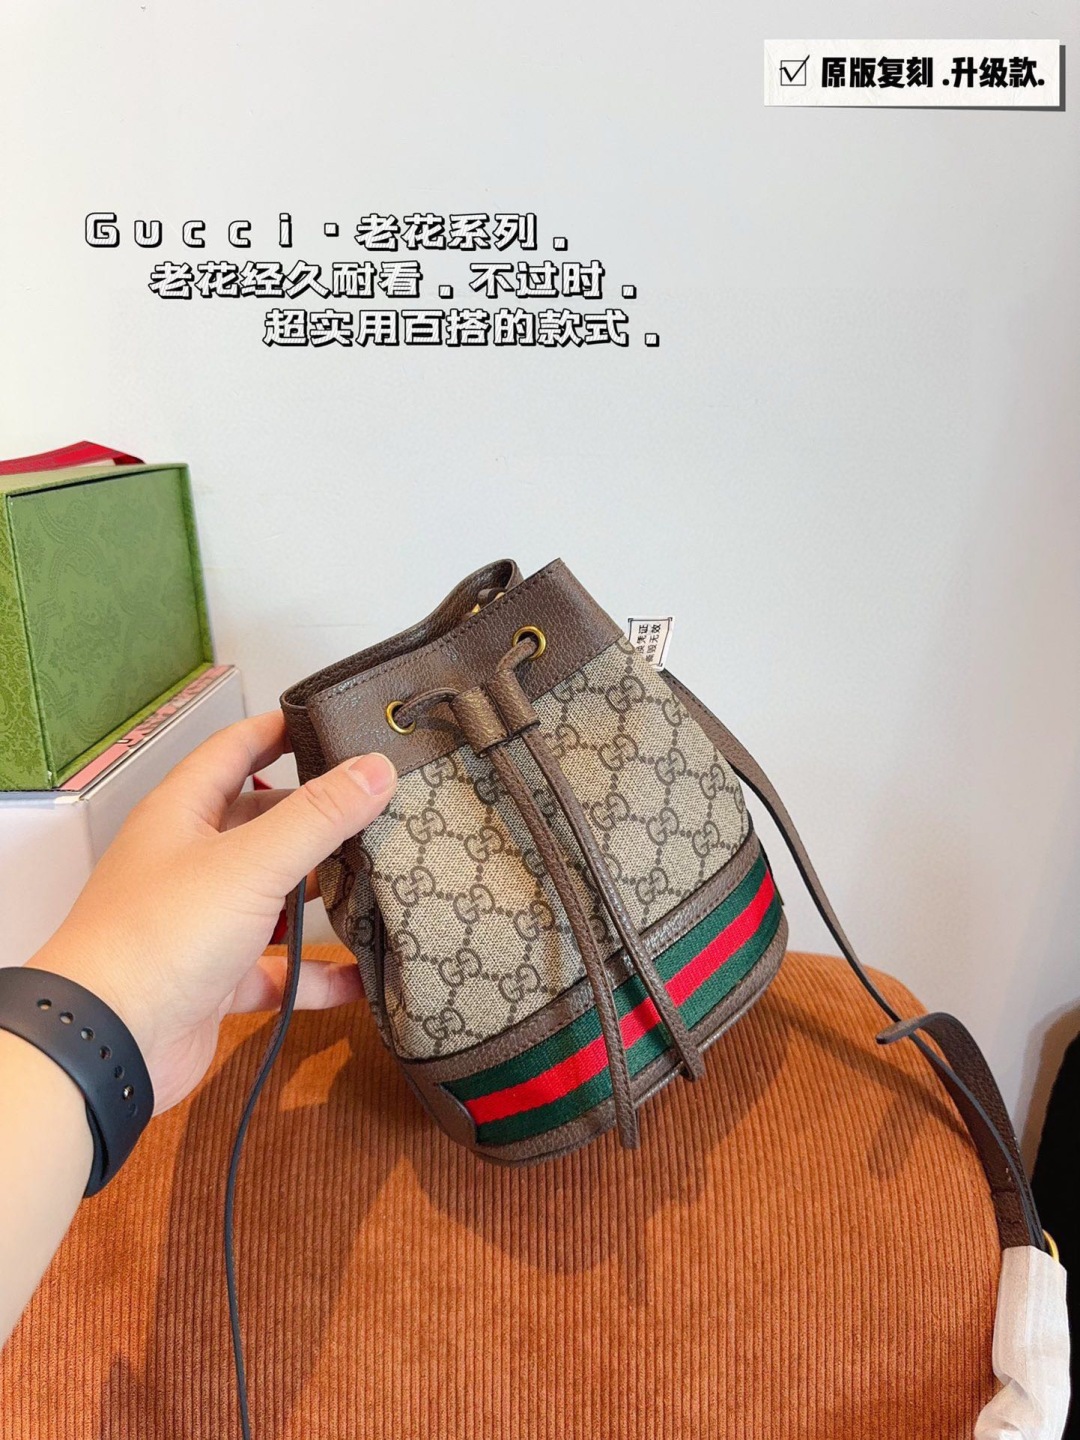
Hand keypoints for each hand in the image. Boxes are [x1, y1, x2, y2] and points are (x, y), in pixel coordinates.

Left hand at [25, 711, 396, 1113]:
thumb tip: (376, 768)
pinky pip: (276, 970)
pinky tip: (360, 977)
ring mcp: (201, 921)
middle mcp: (189, 861)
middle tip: (378, 807)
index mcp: (183, 814)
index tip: (332, 722)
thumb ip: (319, 815)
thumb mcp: (251, 862)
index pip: (234, 750)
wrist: (108, 1040)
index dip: (279, 730)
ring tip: (381, 880)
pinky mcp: (214, 978)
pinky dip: (316, 974)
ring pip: (272, 897)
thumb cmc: (160, 936)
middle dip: (317, 817)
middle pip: (261, 823)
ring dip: (321, 895)